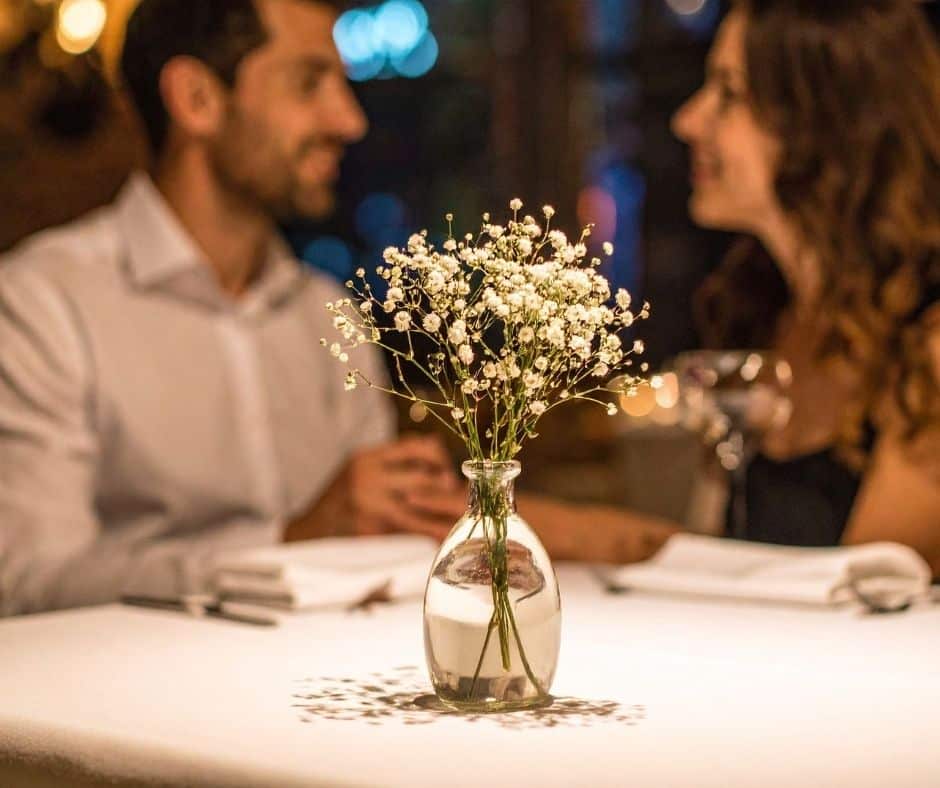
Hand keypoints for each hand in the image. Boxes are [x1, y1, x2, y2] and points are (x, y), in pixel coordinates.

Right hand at [283, 434, 462, 541]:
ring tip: (460, 515)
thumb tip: (438, 451)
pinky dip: (431, 532)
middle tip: (460, 497)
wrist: (310, 532)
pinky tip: (445, 536)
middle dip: (447, 489)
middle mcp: (367, 476)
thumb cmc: (342, 499)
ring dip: (445, 511)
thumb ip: (393, 460)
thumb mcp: (360, 468)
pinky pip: (411, 529)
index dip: (439, 457)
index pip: (415, 446)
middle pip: (423, 478)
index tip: (447, 471)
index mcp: (366, 457)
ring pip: (422, 504)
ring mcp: (368, 504)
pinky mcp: (370, 530)